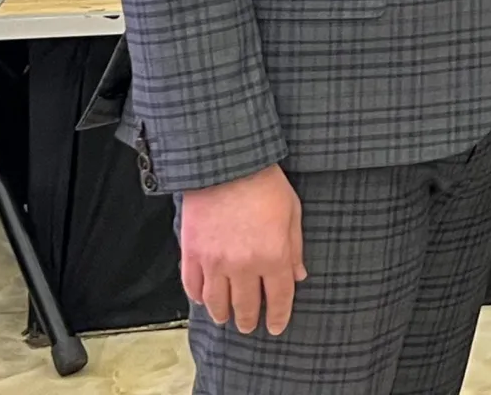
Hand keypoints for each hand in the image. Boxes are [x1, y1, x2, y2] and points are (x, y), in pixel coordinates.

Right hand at [179, 164, 305, 334]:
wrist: (227, 164)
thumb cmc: (265, 183)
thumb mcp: (292, 212)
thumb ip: (295, 248)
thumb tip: (298, 275)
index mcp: (273, 256)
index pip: (278, 298)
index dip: (277, 316)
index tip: (275, 327)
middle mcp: (243, 266)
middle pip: (245, 306)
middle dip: (248, 320)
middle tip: (249, 325)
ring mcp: (214, 262)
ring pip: (217, 303)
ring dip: (222, 314)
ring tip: (226, 317)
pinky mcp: (192, 254)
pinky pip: (193, 287)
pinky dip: (199, 297)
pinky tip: (204, 300)